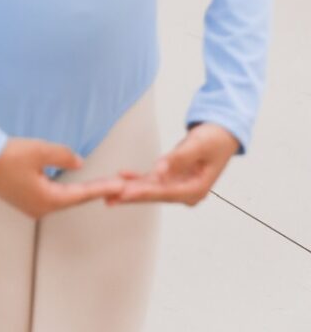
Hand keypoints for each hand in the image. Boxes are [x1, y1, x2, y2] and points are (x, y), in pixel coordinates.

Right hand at [0, 138, 125, 218]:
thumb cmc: (7, 156)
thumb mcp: (40, 151)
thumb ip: (64, 156)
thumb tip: (78, 162)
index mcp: (47, 200)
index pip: (82, 195)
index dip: (103, 188)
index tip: (120, 186)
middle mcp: (39, 208)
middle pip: (72, 199)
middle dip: (93, 191)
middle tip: (114, 184)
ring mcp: (29, 204)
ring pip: (60, 197)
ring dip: (77, 191)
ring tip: (96, 184)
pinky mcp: (21, 198)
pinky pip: (48, 194)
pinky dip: (61, 188)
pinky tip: (66, 180)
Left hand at [108, 123, 239, 206]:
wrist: (222, 134)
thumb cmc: (214, 140)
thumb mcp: (197, 146)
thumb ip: (178, 159)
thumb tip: (160, 170)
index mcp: (196, 189)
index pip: (165, 193)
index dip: (143, 192)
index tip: (125, 194)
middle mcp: (186, 192)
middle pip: (154, 195)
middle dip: (131, 196)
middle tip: (109, 198)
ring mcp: (179, 186)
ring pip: (150, 189)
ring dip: (129, 189)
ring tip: (108, 192)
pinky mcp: (172, 177)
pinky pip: (151, 180)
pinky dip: (136, 179)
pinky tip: (122, 176)